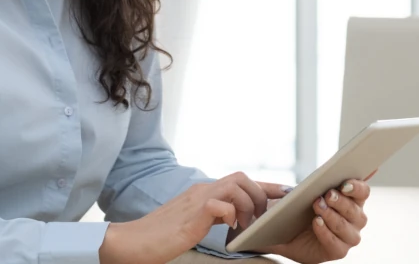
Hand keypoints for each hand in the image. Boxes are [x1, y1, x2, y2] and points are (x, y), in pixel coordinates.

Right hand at [99, 172, 268, 263]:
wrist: (134, 241)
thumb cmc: (161, 237)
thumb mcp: (192, 222)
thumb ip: (211, 215)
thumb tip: (231, 217)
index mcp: (203, 192)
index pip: (239, 181)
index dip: (265, 186)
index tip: (285, 193)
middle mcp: (201, 190)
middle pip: (242, 177)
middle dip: (259, 195)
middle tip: (259, 218)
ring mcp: (196, 200)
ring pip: (235, 185)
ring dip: (247, 205)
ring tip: (244, 226)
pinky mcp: (192, 214)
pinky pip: (220, 205)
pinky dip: (231, 215)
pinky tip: (228, 228)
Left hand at [258, 173, 373, 263]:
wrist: (281, 228)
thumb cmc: (298, 205)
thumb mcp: (306, 188)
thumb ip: (323, 177)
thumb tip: (336, 170)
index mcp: (351, 199)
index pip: (363, 192)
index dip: (357, 187)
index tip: (344, 184)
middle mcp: (355, 219)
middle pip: (357, 211)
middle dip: (341, 202)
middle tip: (327, 195)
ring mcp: (347, 237)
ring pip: (348, 229)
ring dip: (332, 217)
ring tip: (317, 208)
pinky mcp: (337, 250)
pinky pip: (336, 245)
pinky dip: (326, 232)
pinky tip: (317, 223)